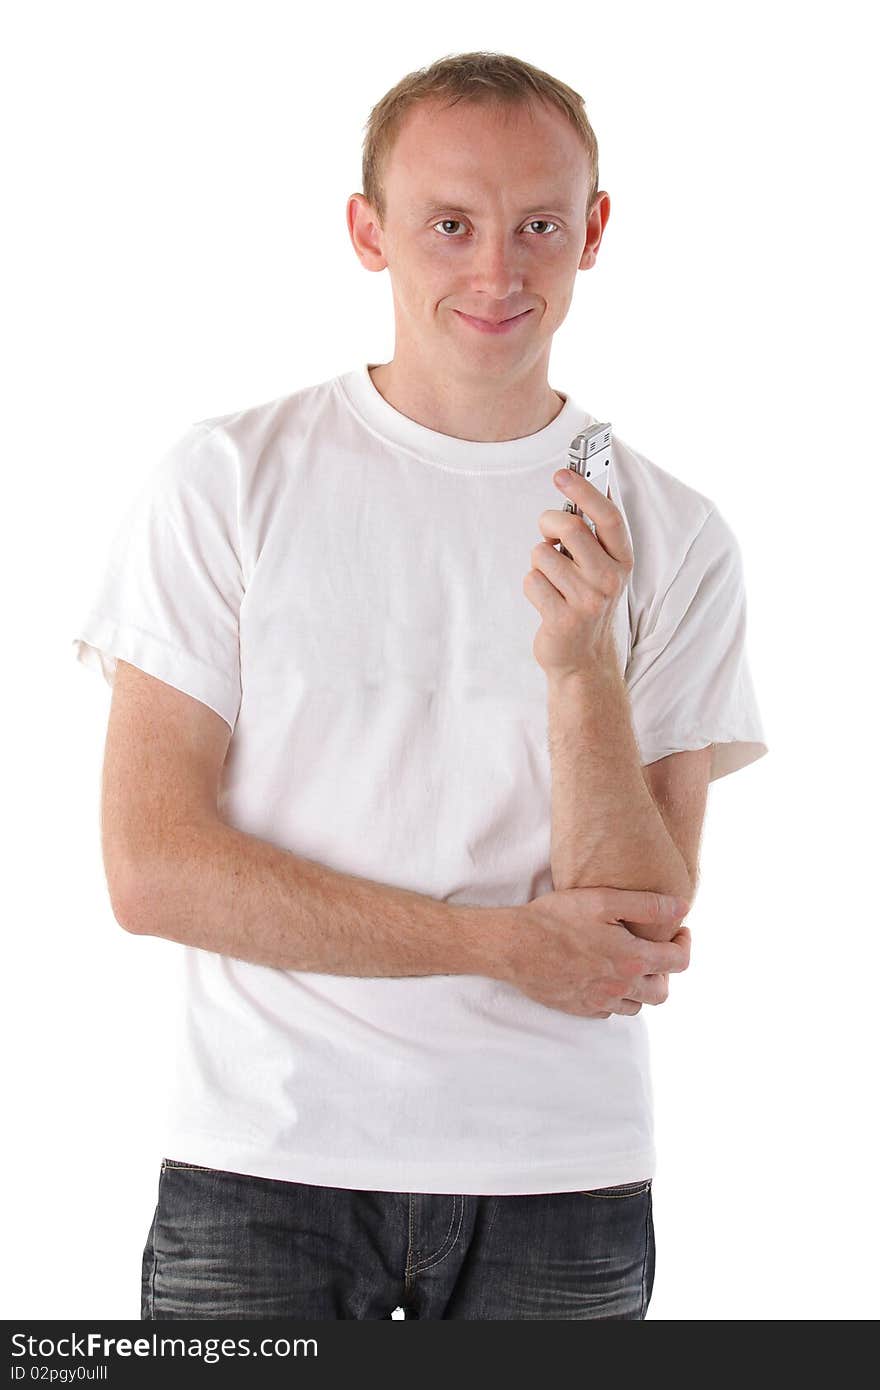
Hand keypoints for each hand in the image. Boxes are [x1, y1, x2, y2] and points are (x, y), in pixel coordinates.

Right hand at [497, 885, 691, 1019]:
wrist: (514, 945)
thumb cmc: (556, 918)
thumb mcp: (603, 900)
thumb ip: (647, 905)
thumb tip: (682, 908)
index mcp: (632, 960)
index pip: (678, 962)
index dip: (685, 944)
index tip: (680, 932)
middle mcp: (620, 987)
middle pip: (662, 992)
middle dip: (666, 971)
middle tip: (655, 950)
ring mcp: (599, 1002)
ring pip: (637, 1005)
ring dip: (641, 986)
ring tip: (630, 963)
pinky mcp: (580, 1009)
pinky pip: (609, 1010)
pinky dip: (615, 996)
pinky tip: (604, 976)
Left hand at [523, 469, 633, 677]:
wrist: (584, 658)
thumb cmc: (586, 602)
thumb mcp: (600, 567)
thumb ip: (591, 533)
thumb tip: (574, 482)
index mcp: (622, 560)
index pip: (607, 516)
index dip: (585, 489)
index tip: (563, 472)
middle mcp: (610, 579)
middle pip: (569, 527)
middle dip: (548, 523)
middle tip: (548, 535)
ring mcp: (588, 601)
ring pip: (542, 553)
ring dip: (539, 564)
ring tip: (553, 582)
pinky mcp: (564, 619)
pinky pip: (531, 581)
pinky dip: (532, 587)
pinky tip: (547, 601)